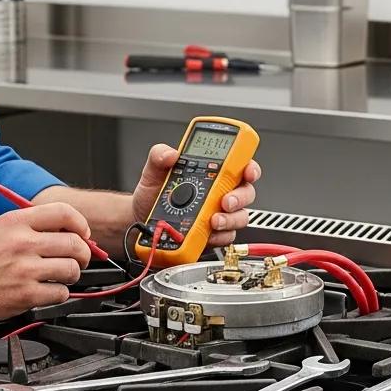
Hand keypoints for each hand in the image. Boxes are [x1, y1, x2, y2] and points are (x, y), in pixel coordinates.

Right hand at [0, 203, 91, 322]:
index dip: (81, 224)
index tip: (84, 234)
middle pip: (74, 243)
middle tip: (79, 259)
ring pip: (72, 269)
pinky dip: (59, 293)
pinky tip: (47, 290)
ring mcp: (24, 271)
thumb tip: (64, 230)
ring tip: (61, 276)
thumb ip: (29, 225)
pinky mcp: (25, 296)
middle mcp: (22, 244)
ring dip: (72, 274)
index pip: (63, 213)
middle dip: (83, 253)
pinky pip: (60, 293)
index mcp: (15, 222)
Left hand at [131, 143, 261, 248]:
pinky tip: (208, 233)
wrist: (141, 221)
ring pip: (239, 216)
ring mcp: (219, 213)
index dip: (250, 167)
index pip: (240, 165)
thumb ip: (159, 156)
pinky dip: (219, 236)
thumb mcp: (153, 172)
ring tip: (213, 220)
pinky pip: (226, 236)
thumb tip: (170, 154)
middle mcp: (220, 192)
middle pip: (245, 192)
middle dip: (240, 197)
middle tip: (225, 201)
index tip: (247, 171)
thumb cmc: (153, 195)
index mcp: (212, 172)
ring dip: (230, 219)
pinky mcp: (213, 234)